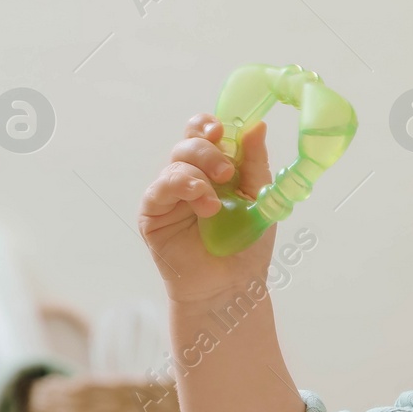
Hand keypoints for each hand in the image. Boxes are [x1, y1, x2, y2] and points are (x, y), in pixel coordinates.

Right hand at [140, 113, 277, 305]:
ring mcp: (169, 193)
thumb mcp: (259, 199)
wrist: (231, 285)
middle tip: (226, 172)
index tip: (222, 130)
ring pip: (176, 162)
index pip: (204, 133)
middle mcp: (190, 176)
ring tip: (216, 204)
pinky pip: (160, 188)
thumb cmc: (246, 244)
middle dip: (207, 150)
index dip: (209, 126)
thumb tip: (257, 126)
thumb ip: (255, 163)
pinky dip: (183, 187)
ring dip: (199, 175)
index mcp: (215, 168)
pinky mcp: (153, 213)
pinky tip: (202, 203)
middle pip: (188, 142)